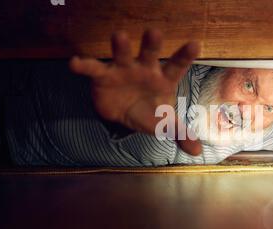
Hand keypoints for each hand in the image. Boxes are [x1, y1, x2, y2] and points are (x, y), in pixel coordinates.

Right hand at [69, 29, 201, 155]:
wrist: (124, 114)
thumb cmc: (149, 111)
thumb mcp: (165, 123)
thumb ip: (181, 133)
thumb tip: (197, 152)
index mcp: (163, 79)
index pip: (177, 67)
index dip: (185, 56)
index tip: (195, 45)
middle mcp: (145, 69)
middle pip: (149, 54)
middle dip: (151, 44)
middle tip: (154, 32)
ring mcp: (123, 70)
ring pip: (122, 55)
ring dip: (120, 46)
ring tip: (119, 35)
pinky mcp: (103, 76)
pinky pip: (94, 68)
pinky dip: (84, 65)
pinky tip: (75, 62)